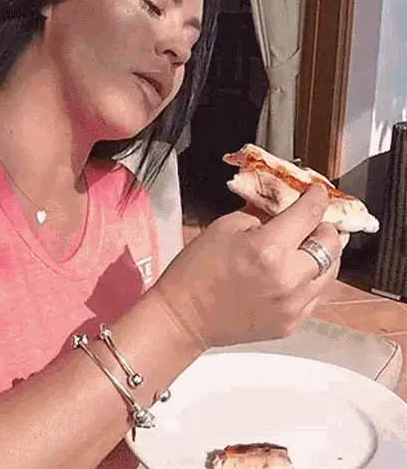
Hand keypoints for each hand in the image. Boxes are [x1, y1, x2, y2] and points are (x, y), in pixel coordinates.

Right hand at [153, 184, 342, 347]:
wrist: (184, 315)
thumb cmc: (196, 271)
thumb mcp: (224, 227)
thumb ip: (260, 214)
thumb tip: (283, 207)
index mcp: (268, 248)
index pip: (310, 213)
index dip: (318, 197)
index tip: (317, 192)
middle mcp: (288, 278)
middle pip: (331, 244)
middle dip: (324, 227)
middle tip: (313, 222)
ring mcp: (293, 305)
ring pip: (330, 272)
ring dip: (322, 255)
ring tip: (305, 247)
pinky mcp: (291, 323)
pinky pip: (316, 295)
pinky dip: (310, 279)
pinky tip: (292, 273)